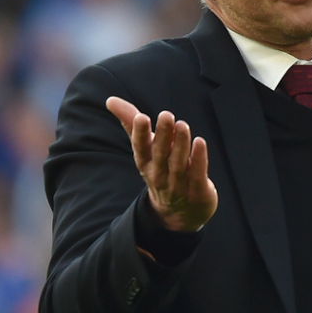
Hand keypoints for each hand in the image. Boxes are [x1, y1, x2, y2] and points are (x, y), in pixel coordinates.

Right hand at [106, 96, 216, 231]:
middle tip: (166, 115)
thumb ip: (131, 123)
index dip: (140, 134)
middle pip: (160, 154)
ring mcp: (179, 183)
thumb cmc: (160, 169)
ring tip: (183, 124)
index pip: (140, 148)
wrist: (179, 212)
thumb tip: (110, 100)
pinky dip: (199, 158)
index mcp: (146, 163)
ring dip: (181, 143)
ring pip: (179, 163)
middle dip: (163, 134)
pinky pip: (198, 173)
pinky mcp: (198, 189)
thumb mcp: (145, 148)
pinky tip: (200, 142)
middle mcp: (160, 174)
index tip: (141, 117)